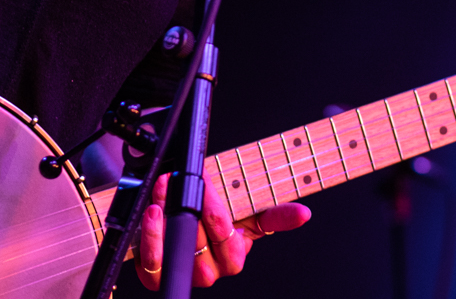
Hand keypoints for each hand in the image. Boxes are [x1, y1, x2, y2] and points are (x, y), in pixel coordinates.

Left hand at [135, 172, 310, 288]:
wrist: (181, 223)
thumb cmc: (214, 219)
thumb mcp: (247, 215)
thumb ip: (275, 216)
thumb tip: (303, 215)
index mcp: (233, 257)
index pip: (228, 240)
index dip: (215, 212)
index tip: (205, 182)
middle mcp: (209, 271)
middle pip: (200, 245)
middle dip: (190, 209)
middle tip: (180, 181)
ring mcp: (183, 273)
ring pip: (176, 254)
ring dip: (167, 220)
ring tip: (163, 190)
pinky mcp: (156, 274)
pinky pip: (153, 264)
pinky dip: (151, 237)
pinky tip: (152, 212)